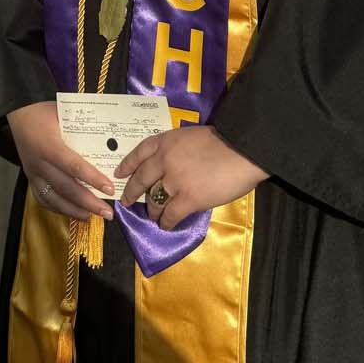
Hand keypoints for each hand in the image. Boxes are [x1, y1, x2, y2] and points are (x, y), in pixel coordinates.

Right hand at [7, 101, 115, 222]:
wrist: (19, 113)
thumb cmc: (44, 112)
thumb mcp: (65, 115)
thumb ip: (83, 130)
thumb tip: (109, 143)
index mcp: (50, 146)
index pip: (74, 166)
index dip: (93, 179)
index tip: (109, 188)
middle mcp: (40, 163)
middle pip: (66, 188)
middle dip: (88, 203)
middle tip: (108, 212)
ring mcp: (33, 173)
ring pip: (54, 198)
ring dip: (74, 210)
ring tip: (92, 217)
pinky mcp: (29, 178)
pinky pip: (43, 199)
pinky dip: (58, 208)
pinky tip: (72, 212)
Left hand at [114, 124, 268, 229]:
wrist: (244, 150)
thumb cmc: (224, 141)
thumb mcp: (192, 136)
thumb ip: (178, 149)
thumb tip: (172, 165)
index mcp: (167, 141)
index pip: (139, 152)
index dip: (127, 164)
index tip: (119, 174)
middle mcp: (165, 160)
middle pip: (141, 179)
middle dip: (131, 192)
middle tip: (126, 200)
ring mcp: (174, 181)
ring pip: (153, 200)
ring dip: (151, 210)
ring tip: (152, 216)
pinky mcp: (188, 199)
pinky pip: (170, 215)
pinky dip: (166, 222)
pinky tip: (166, 225)